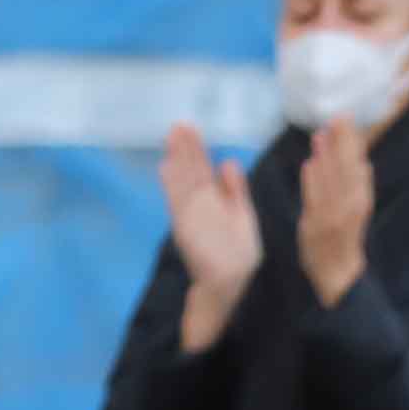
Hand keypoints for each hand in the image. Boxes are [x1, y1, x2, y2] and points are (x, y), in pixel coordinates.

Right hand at [159, 123, 262, 346]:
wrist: (229, 285)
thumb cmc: (237, 255)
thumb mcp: (242, 217)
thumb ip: (236, 192)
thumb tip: (228, 162)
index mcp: (215, 200)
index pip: (203, 169)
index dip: (196, 149)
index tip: (189, 128)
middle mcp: (200, 204)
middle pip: (190, 171)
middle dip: (185, 148)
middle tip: (179, 124)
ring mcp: (192, 215)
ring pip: (183, 181)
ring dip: (177, 159)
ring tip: (172, 136)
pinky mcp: (186, 227)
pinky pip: (178, 203)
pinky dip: (172, 185)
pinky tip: (166, 167)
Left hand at [298, 119, 371, 305]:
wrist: (339, 275)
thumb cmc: (343, 240)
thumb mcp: (354, 210)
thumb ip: (354, 187)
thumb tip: (361, 161)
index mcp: (360, 198)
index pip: (356, 162)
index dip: (352, 140)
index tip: (346, 117)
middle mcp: (351, 205)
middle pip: (347, 167)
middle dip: (343, 141)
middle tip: (338, 116)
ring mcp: (334, 215)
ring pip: (332, 181)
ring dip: (327, 157)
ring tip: (321, 133)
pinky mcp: (318, 226)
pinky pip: (315, 200)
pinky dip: (314, 183)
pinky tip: (310, 164)